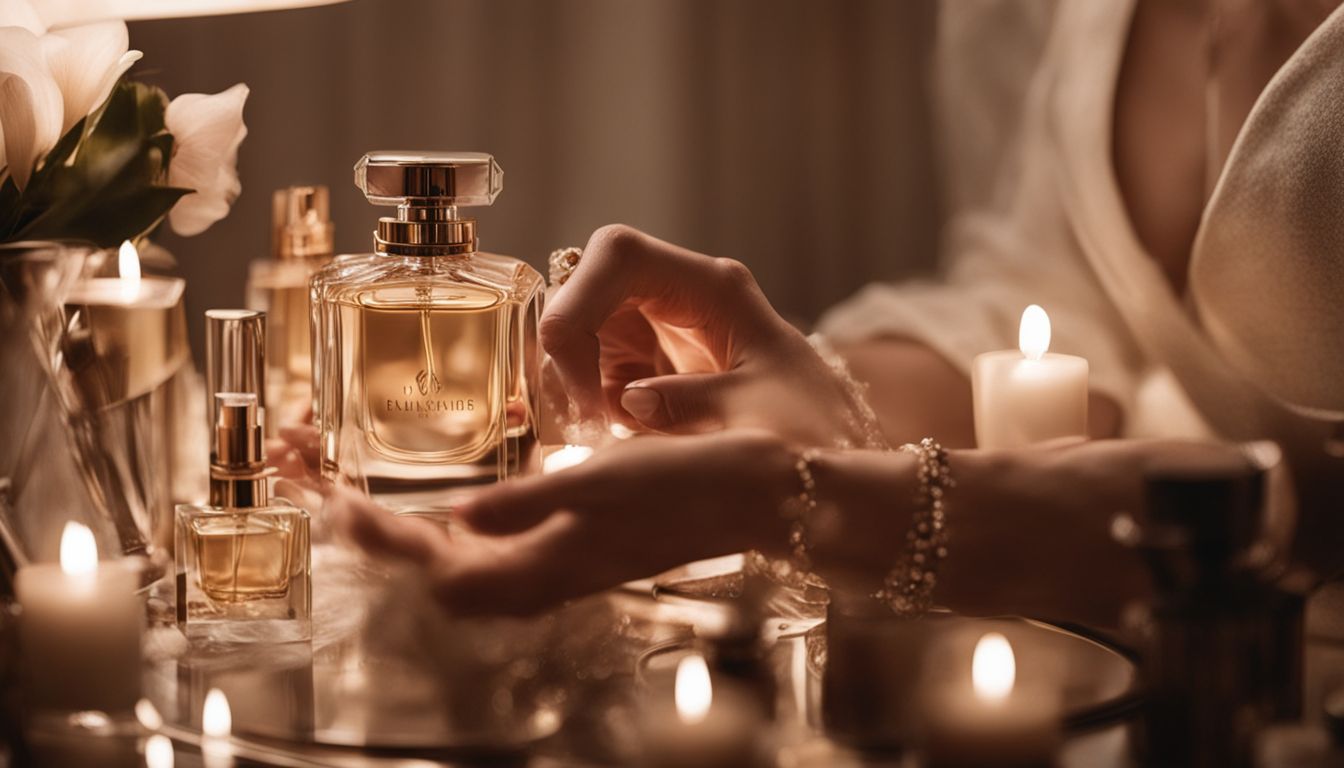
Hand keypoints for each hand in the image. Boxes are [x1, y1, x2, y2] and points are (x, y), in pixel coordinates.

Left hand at [330, 430, 798, 615]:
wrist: (755, 494)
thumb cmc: (690, 485)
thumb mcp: (607, 482)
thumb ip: (530, 504)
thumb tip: (457, 516)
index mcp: (541, 565)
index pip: (432, 565)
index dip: (374, 535)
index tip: (327, 490)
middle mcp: (535, 574)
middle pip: (423, 567)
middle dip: (358, 524)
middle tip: (306, 472)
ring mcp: (546, 562)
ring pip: (444, 559)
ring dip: (388, 525)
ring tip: (341, 484)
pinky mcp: (561, 545)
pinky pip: (476, 548)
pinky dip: (432, 524)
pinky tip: (430, 498)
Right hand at [542, 224, 875, 446]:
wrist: (829, 467)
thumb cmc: (810, 432)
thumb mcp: (756, 416)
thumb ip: (691, 403)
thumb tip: (628, 401)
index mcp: (712, 289)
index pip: (620, 256)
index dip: (580, 302)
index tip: (579, 374)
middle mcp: (677, 298)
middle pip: (587, 291)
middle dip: (570, 354)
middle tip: (585, 424)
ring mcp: (657, 331)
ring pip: (581, 335)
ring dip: (577, 385)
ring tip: (604, 439)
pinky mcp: (647, 370)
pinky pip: (595, 374)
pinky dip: (590, 407)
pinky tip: (612, 441)